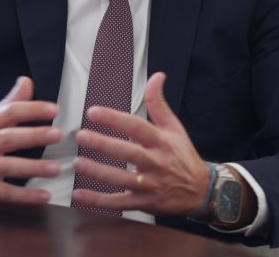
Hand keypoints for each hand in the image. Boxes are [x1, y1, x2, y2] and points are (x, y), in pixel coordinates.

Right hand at [0, 76, 61, 205]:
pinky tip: (44, 196)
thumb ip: (9, 103)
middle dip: (33, 136)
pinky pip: (5, 193)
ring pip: (7, 167)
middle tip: (57, 134)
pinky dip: (25, 196)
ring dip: (33, 168)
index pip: (8, 112)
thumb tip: (27, 80)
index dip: (31, 109)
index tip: (54, 109)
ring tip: (55, 168)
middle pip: (8, 138)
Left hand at [72, 72, 210, 214]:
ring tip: (77, 163)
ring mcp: (150, 185)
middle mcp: (156, 162)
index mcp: (161, 141)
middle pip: (127, 153)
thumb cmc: (182, 155)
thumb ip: (158, 102)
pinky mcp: (144, 203)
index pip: (137, 127)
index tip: (94, 111)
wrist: (201, 190)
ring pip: (121, 179)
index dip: (115, 118)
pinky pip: (119, 203)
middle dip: (103, 144)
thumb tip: (157, 75)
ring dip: (98, 172)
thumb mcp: (174, 126)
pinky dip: (98, 201)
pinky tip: (79, 194)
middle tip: (81, 136)